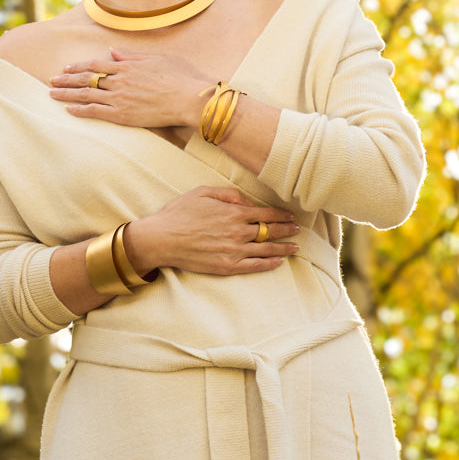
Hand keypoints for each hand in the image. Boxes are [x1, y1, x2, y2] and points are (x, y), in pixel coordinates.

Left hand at [49, 48, 212, 129]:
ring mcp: (119, 98)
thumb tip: (113, 52)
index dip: (78, 66)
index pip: (96, 65)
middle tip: (52, 80)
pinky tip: (68, 110)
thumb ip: (132, 56)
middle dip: (66, 79)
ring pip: (86, 94)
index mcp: (127, 66)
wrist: (188, 99)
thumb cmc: (179, 78)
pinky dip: (80, 110)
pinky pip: (96, 111)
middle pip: (86, 78)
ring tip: (52, 94)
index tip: (66, 68)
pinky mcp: (122, 115)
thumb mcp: (157, 59)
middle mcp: (119, 80)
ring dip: (67, 94)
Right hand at [127, 186, 299, 275]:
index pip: (266, 213)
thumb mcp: (202, 192)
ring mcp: (234, 251)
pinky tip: (278, 262)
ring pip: (266, 249)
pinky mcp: (227, 267)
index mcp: (234, 212)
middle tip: (297, 230)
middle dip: (286, 230)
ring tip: (294, 247)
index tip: (290, 216)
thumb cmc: (179, 213)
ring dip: (283, 248)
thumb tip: (248, 202)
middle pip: (270, 231)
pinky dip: (269, 264)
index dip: (281, 215)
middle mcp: (238, 231)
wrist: (162, 239)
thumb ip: (229, 194)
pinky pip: (254, 266)